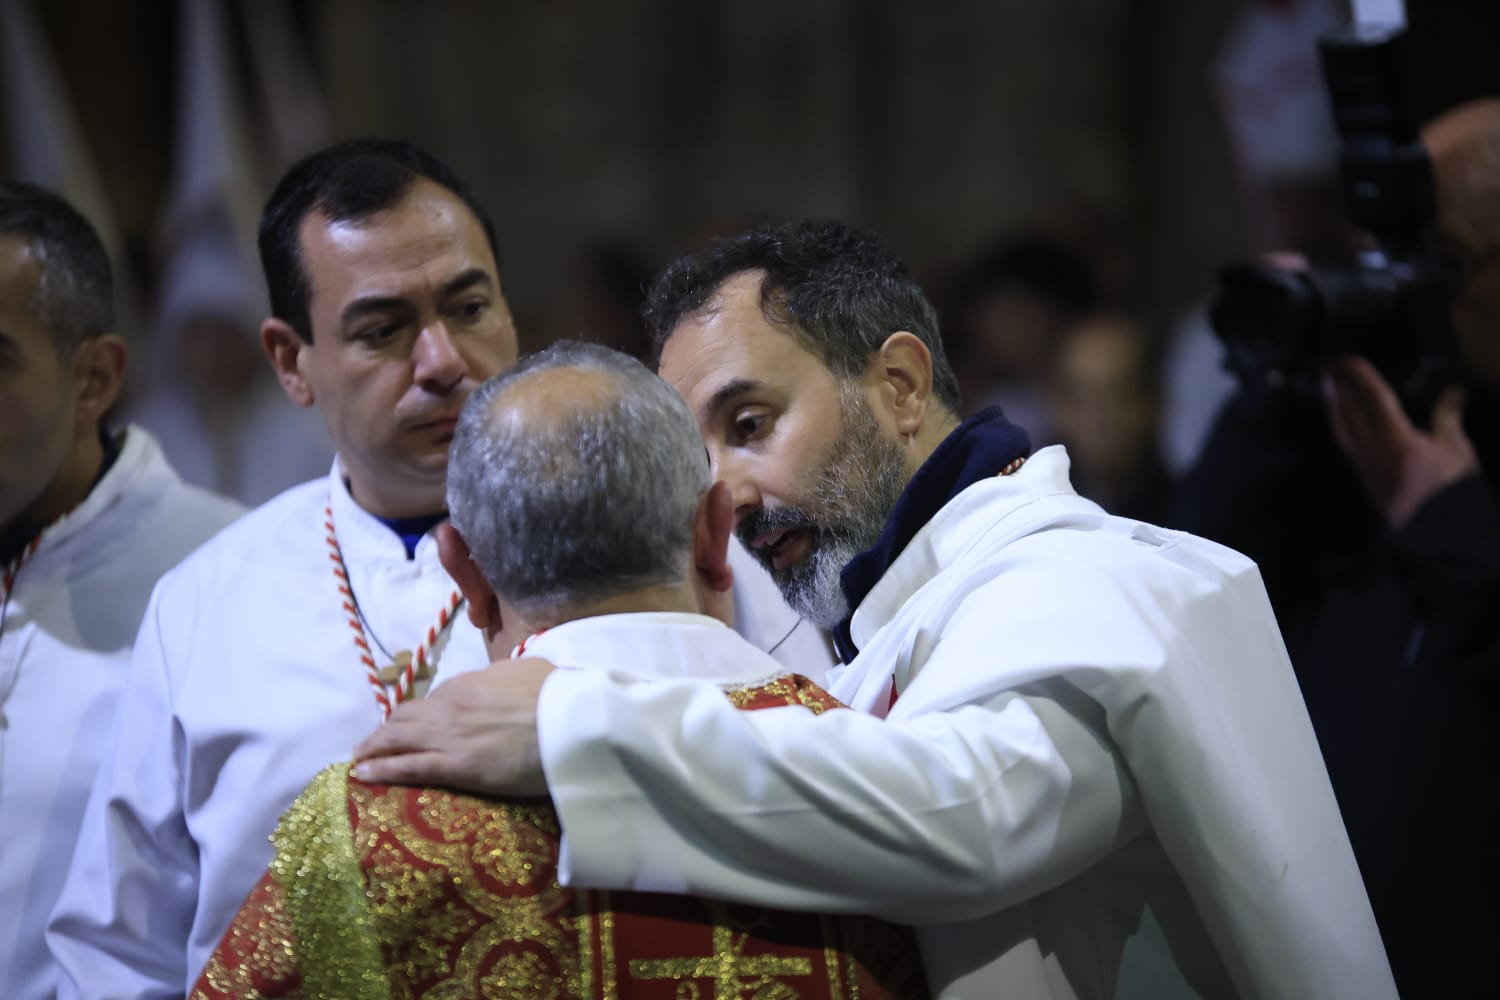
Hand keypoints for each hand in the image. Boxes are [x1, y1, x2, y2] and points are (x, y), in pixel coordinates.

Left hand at [352, 657, 556, 795]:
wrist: (569, 721)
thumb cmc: (558, 695)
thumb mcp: (529, 671)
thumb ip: (507, 675)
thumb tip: (504, 678)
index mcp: (471, 681)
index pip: (436, 696)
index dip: (424, 711)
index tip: (418, 721)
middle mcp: (450, 705)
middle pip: (407, 715)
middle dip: (389, 728)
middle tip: (379, 740)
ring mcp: (448, 736)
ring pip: (397, 738)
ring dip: (374, 746)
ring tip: (360, 756)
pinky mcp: (453, 766)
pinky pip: (406, 767)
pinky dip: (380, 769)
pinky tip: (362, 773)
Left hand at [1322, 355, 1478, 527]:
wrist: (1438, 533)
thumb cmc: (1450, 490)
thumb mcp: (1457, 450)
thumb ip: (1448, 418)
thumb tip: (1452, 392)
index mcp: (1394, 439)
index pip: (1372, 398)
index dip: (1358, 375)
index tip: (1345, 358)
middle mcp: (1371, 450)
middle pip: (1349, 411)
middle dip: (1338, 386)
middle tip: (1328, 365)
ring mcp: (1364, 465)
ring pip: (1341, 428)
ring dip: (1333, 405)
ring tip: (1328, 387)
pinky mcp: (1364, 477)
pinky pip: (1345, 444)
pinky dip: (1340, 425)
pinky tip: (1340, 420)